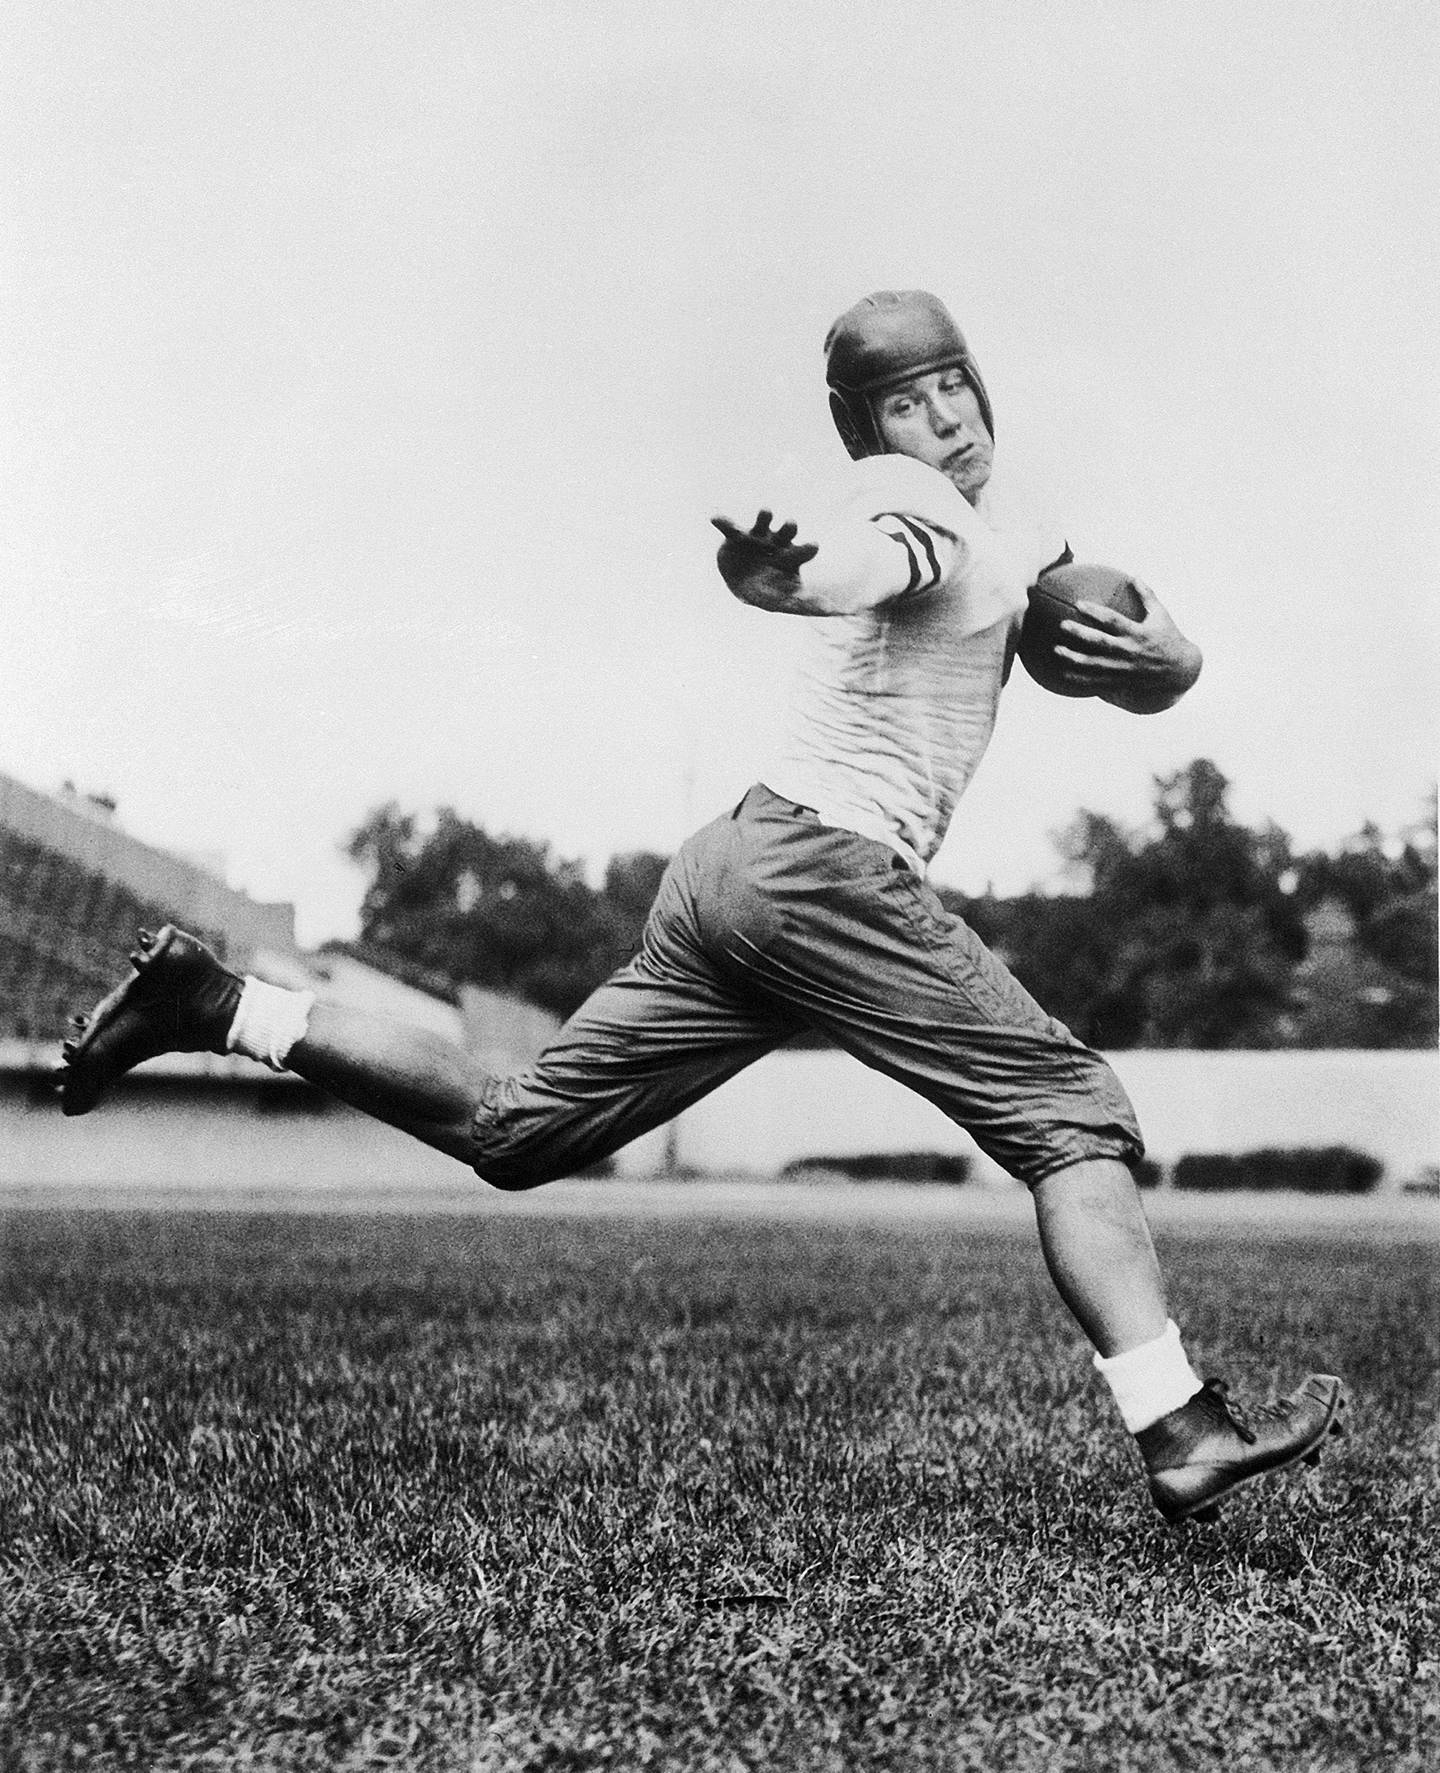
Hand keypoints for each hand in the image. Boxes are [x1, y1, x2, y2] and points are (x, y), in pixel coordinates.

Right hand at [711, 510, 818, 609]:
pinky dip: (723, 521)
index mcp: (789, 556)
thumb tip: (830, 611)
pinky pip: (729, 526)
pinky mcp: (735, 535)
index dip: (807, 549)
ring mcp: (756, 536)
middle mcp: (776, 542)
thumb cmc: (768, 590)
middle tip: (792, 523)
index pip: (801, 552)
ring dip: (764, 517)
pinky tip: (715, 518)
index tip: (815, 546)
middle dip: (789, 528)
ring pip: (762, 523)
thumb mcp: (782, 600)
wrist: (740, 582)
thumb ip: (802, 603)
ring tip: (766, 510)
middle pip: (786, 533)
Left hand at [1052, 580, 1202, 712]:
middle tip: (1062, 624)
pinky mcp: (1121, 681)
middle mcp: (1129, 651)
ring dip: (1074, 658)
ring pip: (1095, 664)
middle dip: (1080, 634)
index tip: (1079, 604)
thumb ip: (1147, 595)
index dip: (1095, 612)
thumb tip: (1134, 575)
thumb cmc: (1169, 637)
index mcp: (1138, 633)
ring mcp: (1124, 669)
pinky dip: (1080, 678)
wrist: (1179, 671)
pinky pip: (1097, 681)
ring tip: (1056, 650)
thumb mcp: (1161, 615)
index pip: (1113, 621)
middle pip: (1100, 642)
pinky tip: (1062, 672)